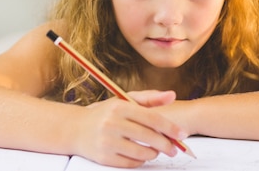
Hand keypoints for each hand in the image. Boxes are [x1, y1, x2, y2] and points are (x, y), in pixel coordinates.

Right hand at [73, 90, 187, 167]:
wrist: (75, 129)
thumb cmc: (105, 114)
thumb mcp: (124, 101)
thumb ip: (149, 98)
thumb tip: (172, 95)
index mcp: (120, 107)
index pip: (152, 118)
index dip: (170, 127)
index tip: (182, 134)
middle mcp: (112, 123)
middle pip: (149, 137)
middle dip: (166, 145)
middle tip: (174, 149)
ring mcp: (107, 141)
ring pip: (142, 153)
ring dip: (154, 153)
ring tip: (156, 151)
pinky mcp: (104, 157)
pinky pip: (131, 163)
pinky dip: (140, 161)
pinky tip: (141, 156)